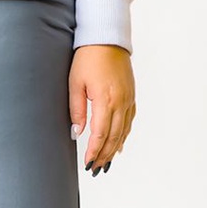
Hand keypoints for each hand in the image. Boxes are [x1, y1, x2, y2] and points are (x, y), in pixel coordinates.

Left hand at [68, 44, 136, 175]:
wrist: (107, 38)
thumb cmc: (87, 58)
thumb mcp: (75, 84)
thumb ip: (77, 110)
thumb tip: (77, 132)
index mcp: (106, 100)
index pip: (100, 134)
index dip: (94, 151)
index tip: (88, 164)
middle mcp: (121, 102)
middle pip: (114, 137)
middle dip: (105, 155)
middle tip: (96, 169)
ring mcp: (128, 99)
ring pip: (123, 131)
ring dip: (114, 149)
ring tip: (106, 163)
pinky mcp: (131, 95)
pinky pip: (129, 121)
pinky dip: (124, 135)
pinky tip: (118, 145)